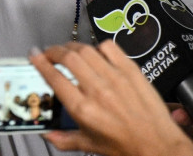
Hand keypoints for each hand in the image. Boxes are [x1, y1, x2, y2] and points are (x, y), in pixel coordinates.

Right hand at [29, 41, 192, 155]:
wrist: (158, 145)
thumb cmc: (127, 146)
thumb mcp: (90, 145)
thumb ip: (64, 139)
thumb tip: (47, 135)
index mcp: (83, 109)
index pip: (54, 78)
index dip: (40, 63)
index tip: (34, 55)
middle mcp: (97, 90)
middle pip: (67, 57)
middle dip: (53, 51)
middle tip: (49, 52)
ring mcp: (114, 77)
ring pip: (86, 50)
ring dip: (72, 47)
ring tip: (69, 51)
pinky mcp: (130, 70)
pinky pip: (110, 47)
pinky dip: (99, 46)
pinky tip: (96, 53)